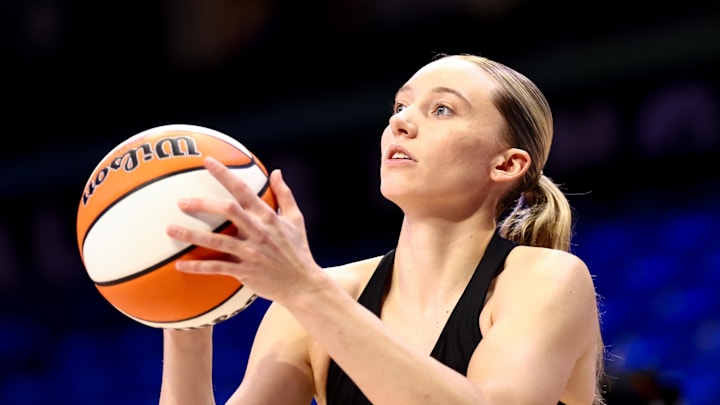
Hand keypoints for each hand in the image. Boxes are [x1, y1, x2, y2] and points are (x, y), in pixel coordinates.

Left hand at [166, 156, 320, 304]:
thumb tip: (277, 172)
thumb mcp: (296, 220)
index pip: (244, 190)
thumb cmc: (298, 250)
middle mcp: (259, 232)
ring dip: (192, 234)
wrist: (303, 284)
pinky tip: (179, 266)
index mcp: (268, 217)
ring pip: (217, 241)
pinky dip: (197, 267)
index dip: (225, 175)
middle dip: (203, 204)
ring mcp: (251, 253)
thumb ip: (285, 195)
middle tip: (181, 201)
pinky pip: (217, 268)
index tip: (208, 162)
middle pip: (228, 211)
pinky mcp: (246, 272)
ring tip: (170, 229)